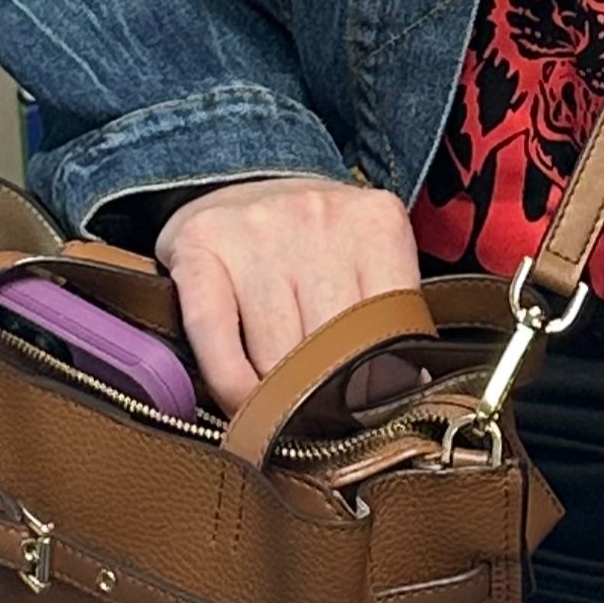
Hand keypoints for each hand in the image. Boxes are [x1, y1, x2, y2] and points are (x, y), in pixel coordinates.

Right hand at [154, 175, 420, 414]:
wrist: (242, 175)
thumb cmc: (314, 240)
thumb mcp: (367, 259)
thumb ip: (387, 318)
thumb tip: (404, 399)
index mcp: (375, 223)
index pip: (391, 328)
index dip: (381, 386)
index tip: (371, 418)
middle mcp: (316, 218)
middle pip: (332, 347)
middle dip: (327, 397)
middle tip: (322, 427)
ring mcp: (255, 230)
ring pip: (276, 353)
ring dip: (278, 398)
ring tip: (281, 418)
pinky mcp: (199, 246)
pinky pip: (214, 335)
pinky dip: (229, 382)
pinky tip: (241, 404)